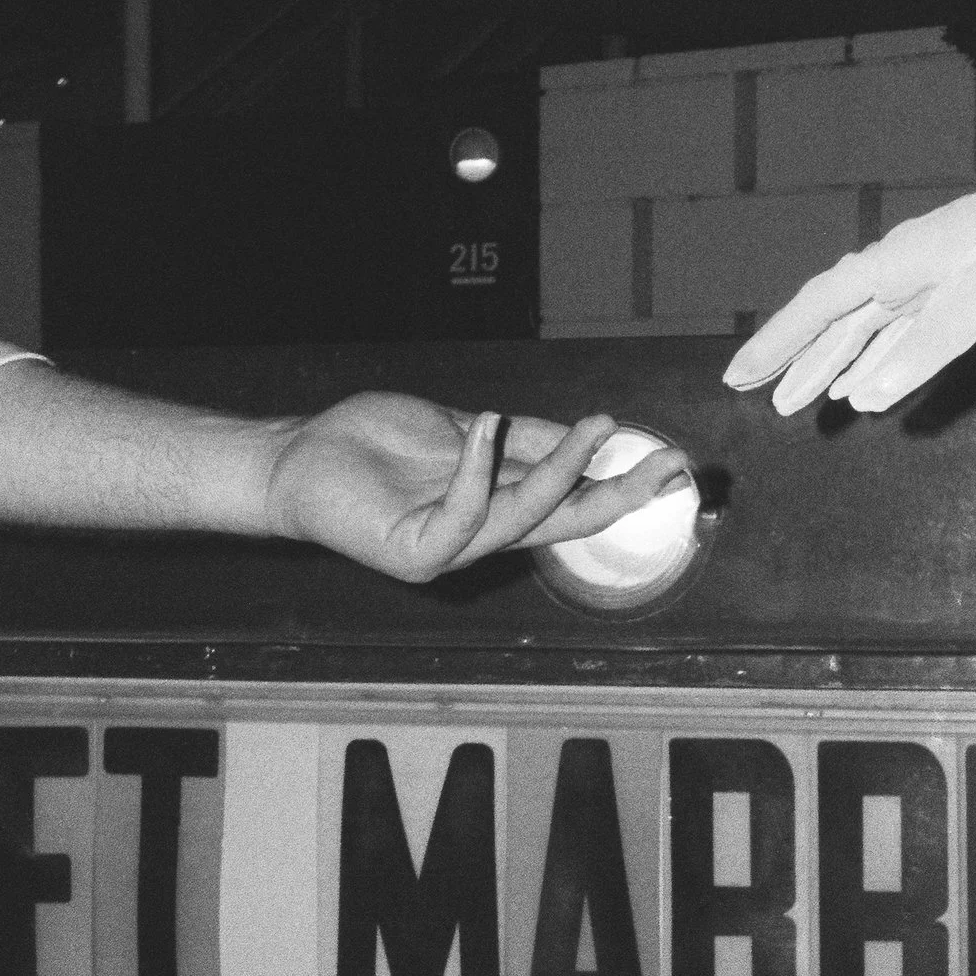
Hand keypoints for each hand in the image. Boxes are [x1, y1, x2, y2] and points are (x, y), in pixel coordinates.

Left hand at [264, 393, 690, 583]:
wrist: (301, 460)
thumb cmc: (374, 446)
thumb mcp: (463, 428)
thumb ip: (520, 438)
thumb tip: (590, 433)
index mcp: (500, 506)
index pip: (575, 500)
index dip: (624, 482)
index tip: (674, 459)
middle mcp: (484, 536)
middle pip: (566, 521)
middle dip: (621, 494)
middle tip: (668, 465)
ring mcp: (451, 547)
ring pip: (523, 519)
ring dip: (561, 472)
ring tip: (593, 427)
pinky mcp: (414, 550)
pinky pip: (460, 516)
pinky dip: (477, 471)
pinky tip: (487, 425)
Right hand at [724, 131, 975, 414]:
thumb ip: (921, 353)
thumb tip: (865, 397)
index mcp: (897, 262)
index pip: (819, 306)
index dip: (776, 343)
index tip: (738, 376)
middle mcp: (906, 267)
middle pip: (834, 318)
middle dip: (793, 358)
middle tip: (754, 393)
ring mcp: (934, 278)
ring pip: (867, 328)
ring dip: (833, 364)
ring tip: (798, 402)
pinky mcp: (965, 289)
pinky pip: (904, 331)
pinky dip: (880, 359)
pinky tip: (865, 385)